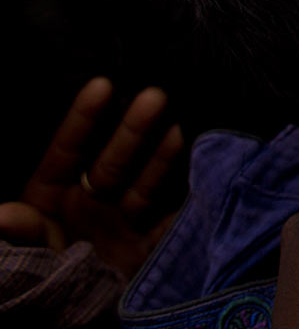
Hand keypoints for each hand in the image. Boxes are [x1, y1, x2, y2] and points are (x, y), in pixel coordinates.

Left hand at [0, 77, 183, 275]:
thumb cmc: (41, 288)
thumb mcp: (25, 258)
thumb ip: (20, 233)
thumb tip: (0, 214)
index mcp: (52, 202)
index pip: (67, 153)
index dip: (82, 120)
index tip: (102, 85)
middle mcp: (91, 205)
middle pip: (113, 160)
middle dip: (133, 129)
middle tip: (154, 96)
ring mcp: (124, 224)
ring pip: (146, 181)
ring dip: (164, 156)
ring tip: (181, 129)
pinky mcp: (151, 247)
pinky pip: (173, 218)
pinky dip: (190, 198)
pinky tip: (204, 174)